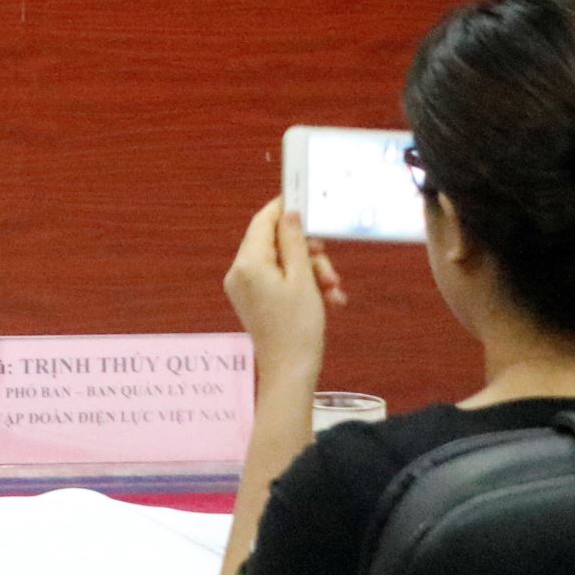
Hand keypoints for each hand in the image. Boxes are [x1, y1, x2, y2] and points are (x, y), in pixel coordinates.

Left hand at [223, 200, 344, 384]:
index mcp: (248, 263)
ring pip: (281, 264)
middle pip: (275, 245)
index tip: (304, 203)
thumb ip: (295, 242)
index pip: (262, 222)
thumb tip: (288, 213)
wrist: (290, 371)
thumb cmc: (299, 327)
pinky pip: (277, 282)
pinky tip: (328, 301)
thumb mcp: (303, 279)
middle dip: (307, 253)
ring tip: (334, 292)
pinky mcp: (252, 301)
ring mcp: (243, 287)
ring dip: (311, 273)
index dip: (283, 210)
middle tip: (330, 268)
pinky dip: (302, 287)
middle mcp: (239, 271)